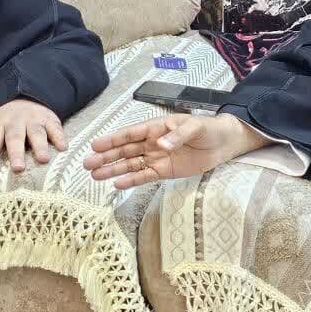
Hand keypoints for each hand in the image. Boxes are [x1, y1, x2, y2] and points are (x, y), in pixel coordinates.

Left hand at [0, 99, 65, 175]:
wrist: (23, 97)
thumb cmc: (4, 124)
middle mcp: (15, 120)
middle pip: (15, 138)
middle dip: (16, 153)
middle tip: (18, 169)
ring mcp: (33, 118)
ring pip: (36, 132)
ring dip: (40, 145)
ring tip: (44, 160)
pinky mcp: (49, 117)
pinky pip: (55, 126)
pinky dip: (59, 136)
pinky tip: (63, 147)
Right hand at [83, 112, 268, 188]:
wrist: (223, 144)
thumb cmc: (207, 129)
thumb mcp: (194, 127)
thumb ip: (177, 135)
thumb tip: (160, 145)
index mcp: (155, 128)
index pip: (130, 134)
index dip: (112, 140)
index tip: (95, 145)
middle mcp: (151, 143)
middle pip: (124, 151)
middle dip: (106, 157)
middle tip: (87, 163)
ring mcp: (156, 158)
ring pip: (130, 164)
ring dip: (113, 169)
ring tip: (94, 175)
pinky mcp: (164, 171)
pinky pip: (144, 176)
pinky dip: (131, 180)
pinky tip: (117, 184)